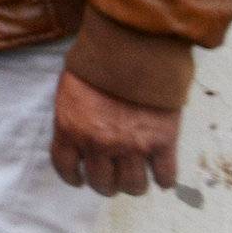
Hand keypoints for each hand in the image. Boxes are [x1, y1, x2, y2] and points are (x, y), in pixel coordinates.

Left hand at [51, 69, 180, 195]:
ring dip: (133, 184)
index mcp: (71, 130)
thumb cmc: (98, 61)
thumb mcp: (70, 89)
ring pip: (133, 186)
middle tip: (113, 177)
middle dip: (106, 183)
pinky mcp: (162, 142)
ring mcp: (132, 146)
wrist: (132, 47)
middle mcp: (99, 144)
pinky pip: (165, 175)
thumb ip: (72, 117)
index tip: (80, 179)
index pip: (66, 168)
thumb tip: (77, 133)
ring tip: (136, 176)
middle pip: (102, 183)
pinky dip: (165, 179)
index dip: (73, 177)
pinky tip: (162, 176)